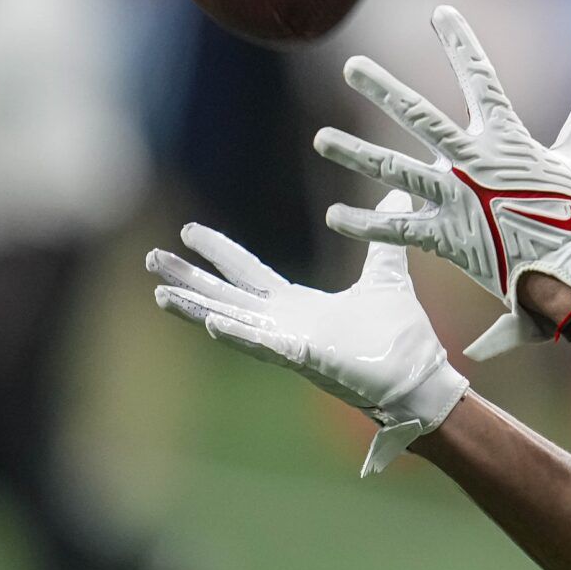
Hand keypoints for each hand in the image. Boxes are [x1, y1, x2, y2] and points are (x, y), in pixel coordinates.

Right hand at [146, 192, 467, 474]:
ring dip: (198, 308)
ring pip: (234, 321)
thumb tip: (397, 191)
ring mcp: (290, 343)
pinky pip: (266, 345)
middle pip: (226, 295)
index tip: (188, 230)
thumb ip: (383, 242)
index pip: (249, 273)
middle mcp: (285, 324)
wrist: (419, 378)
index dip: (219, 252)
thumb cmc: (400, 337)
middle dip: (190, 277)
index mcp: (298, 305)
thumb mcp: (387, 276)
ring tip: (160, 294)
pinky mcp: (305, 359)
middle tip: (150, 259)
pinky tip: (213, 323)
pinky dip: (240, 334)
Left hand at [312, 5, 570, 359]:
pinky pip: (396, 231)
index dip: (462, 43)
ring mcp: (455, 198)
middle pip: (419, 117)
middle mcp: (472, 162)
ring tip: (321, 139)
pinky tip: (334, 216)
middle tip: (351, 66)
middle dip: (383, 89)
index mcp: (505, 139)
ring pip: (394, 169)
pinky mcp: (446, 237)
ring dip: (355, 153)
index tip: (441, 12)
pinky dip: (365, 225)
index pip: (482, 78)